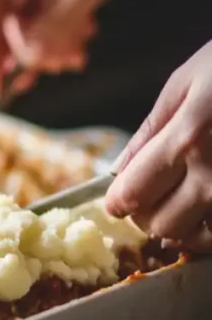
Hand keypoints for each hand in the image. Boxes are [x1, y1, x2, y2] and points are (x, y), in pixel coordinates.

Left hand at [106, 41, 211, 251]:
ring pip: (192, 238)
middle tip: (153, 194)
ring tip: (182, 201)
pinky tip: (206, 208)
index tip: (120, 196)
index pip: (132, 194)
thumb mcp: (187, 82)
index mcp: (187, 140)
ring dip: (178, 226)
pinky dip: (207, 231)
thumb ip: (151, 129)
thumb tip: (117, 167)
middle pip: (159, 224)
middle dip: (146, 213)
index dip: (118, 201)